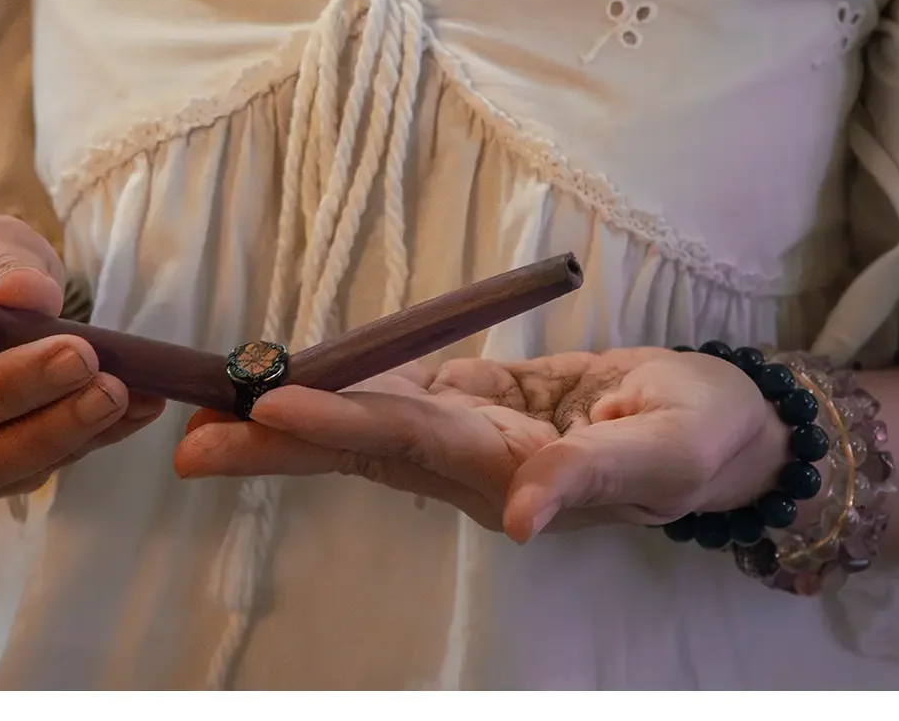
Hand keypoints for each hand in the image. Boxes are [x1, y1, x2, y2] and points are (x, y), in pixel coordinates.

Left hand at [173, 348, 788, 541]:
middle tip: (187, 441)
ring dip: (284, 412)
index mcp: (504, 471)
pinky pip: (389, 390)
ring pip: (359, 418)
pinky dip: (334, 379)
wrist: (711, 428)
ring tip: (207, 406)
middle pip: (355, 444)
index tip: (270, 407)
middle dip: (271, 441)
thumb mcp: (662, 457)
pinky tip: (279, 376)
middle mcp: (465, 459)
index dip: (338, 422)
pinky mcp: (466, 400)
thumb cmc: (698, 440)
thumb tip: (526, 522)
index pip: (405, 442)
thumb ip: (593, 482)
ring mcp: (460, 431)